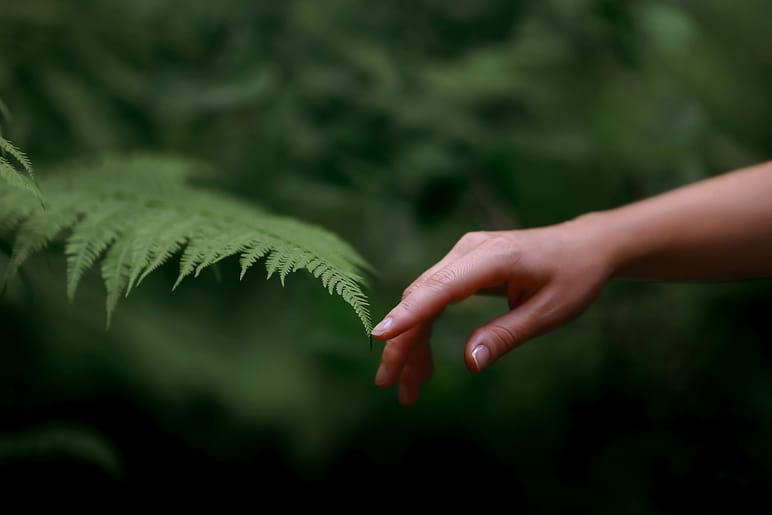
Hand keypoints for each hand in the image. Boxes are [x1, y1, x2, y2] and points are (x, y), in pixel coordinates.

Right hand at [371, 220, 613, 405]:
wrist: (584, 245)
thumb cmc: (573, 277)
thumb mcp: (549, 312)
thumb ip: (506, 335)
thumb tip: (469, 363)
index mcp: (495, 257)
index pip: (441, 286)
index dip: (409, 313)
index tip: (380, 336)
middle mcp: (470, 250)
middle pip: (421, 296)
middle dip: (402, 342)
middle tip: (390, 384)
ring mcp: (463, 254)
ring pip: (422, 299)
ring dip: (411, 341)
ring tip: (409, 385)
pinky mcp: (463, 264)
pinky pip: (434, 297)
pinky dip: (425, 328)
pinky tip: (425, 361)